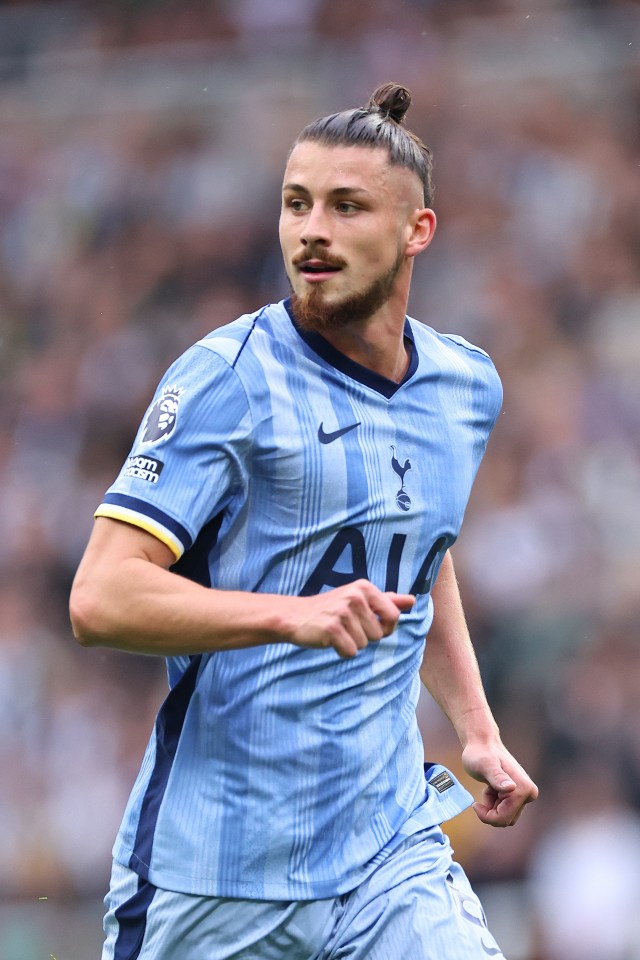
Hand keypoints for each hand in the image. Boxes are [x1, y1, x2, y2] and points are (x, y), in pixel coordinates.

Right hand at [282, 580, 414, 658]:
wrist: (295, 616)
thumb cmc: (331, 610)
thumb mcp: (359, 599)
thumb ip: (387, 600)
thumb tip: (412, 600)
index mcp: (365, 587)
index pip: (394, 616)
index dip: (384, 626)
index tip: (366, 621)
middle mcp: (356, 596)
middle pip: (379, 634)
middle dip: (365, 636)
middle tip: (347, 626)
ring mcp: (343, 611)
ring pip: (365, 645)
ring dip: (352, 644)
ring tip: (337, 631)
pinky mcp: (332, 628)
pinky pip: (351, 653)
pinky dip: (342, 652)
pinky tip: (330, 640)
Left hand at [462, 741, 538, 827]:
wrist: (482, 745)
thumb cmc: (479, 754)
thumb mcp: (484, 765)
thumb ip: (497, 777)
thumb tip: (512, 788)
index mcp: (523, 789)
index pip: (504, 818)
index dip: (487, 816)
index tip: (475, 804)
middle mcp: (529, 793)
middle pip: (506, 820)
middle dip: (490, 811)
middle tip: (483, 792)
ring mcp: (525, 795)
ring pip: (505, 816)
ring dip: (492, 806)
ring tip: (488, 787)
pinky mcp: (519, 796)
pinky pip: (505, 811)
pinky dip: (494, 803)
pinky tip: (490, 788)